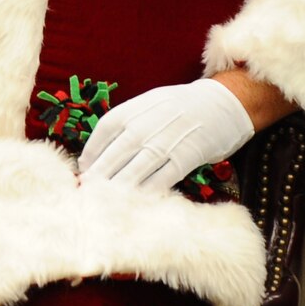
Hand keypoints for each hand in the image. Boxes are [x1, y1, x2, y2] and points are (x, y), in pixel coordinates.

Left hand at [76, 78, 255, 192]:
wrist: (222, 103)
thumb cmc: (180, 107)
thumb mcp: (149, 104)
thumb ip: (127, 123)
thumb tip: (100, 150)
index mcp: (134, 109)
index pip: (103, 133)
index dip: (90, 153)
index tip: (83, 169)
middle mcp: (145, 125)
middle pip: (114, 155)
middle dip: (98, 176)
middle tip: (85, 192)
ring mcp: (165, 142)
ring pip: (134, 170)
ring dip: (117, 188)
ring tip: (104, 201)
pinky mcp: (185, 157)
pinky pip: (161, 179)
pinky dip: (147, 191)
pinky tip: (136, 201)